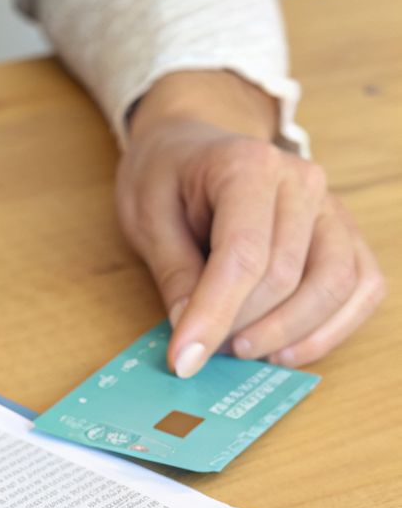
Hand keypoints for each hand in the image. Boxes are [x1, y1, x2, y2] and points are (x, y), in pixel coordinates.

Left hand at [115, 70, 384, 375]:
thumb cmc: (168, 180)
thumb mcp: (146, 218)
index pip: (242, 254)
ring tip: (240, 353)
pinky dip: (329, 329)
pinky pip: (361, 288)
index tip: (184, 360)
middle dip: (241, 327)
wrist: (194, 147)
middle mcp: (304, 182)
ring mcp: (332, 208)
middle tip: (201, 352)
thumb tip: (193, 331)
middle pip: (285, 276)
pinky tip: (285, 351)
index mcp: (247, 167)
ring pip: (334, 286)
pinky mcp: (346, 235)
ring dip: (287, 334)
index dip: (214, 314)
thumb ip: (173, 273)